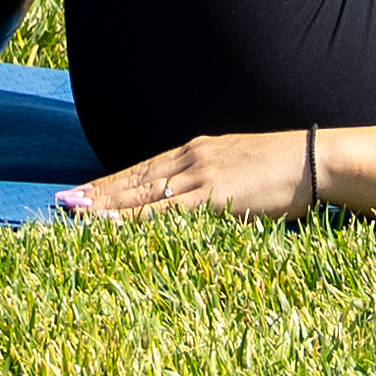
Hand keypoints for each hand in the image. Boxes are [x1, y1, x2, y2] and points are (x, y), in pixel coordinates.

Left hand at [58, 131, 314, 222]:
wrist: (311, 159)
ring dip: (106, 206)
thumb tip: (193, 199)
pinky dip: (136, 218)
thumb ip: (212, 180)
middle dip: (98, 193)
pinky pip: (166, 212)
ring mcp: (201, 177)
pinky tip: (114, 223)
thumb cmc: (281, 169)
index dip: (110, 183)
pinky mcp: (215, 197)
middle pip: (134, 179)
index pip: (142, 170)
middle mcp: (192, 159)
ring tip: (76, 212)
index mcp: (197, 152)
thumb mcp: (238, 168)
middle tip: (64, 202)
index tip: (83, 192)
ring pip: (143, 194)